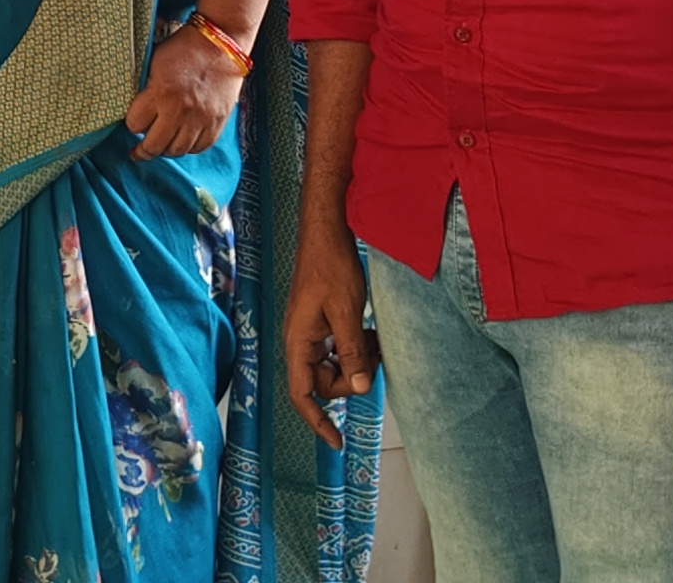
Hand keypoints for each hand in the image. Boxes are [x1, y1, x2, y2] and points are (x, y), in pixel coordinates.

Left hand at [122, 26, 243, 157]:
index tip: (134, 121)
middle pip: (154, 146)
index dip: (131, 123)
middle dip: (143, 149)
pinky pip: (200, 147)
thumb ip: (145, 90)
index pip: (134, 124)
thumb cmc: (183, 48)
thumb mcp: (155, 63)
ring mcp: (201, 118)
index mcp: (160, 92)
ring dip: (166, 149)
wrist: (220, 43)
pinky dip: (189, 147)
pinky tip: (182, 139)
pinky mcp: (217, 121)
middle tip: (138, 150)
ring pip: (177, 150)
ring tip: (162, 143)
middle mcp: (180, 110)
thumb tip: (135, 112)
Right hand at [279, 230, 376, 442]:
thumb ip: (352, 351)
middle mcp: (301, 341)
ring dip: (357, 361)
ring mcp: (311, 332)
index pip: (303, 394)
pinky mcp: (322, 322)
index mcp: (298, 341)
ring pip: (335, 366)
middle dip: (351, 379)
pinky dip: (356, 346)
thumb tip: (361, 388)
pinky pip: (339, 348)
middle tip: (374, 359)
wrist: (326, 231)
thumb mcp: (346, 311)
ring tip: (374, 341)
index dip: (318, 422)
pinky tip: (368, 331)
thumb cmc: (330, 265)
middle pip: (325, 383)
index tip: (337, 442)